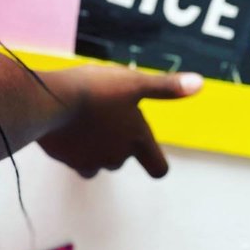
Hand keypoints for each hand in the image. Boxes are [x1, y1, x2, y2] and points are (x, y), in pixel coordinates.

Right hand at [36, 66, 202, 179]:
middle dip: (117, 144)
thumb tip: (199, 84)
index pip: (158, 167)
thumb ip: (166, 87)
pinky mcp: (63, 159)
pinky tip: (64, 123)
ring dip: (93, 148)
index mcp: (136, 140)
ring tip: (85, 121)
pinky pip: (71, 157)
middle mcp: (114, 157)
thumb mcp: (133, 82)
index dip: (155, 162)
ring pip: (95, 163)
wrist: (49, 100)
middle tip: (106, 116)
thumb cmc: (96, 89)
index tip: (149, 151)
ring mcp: (87, 161)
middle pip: (122, 160)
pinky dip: (71, 145)